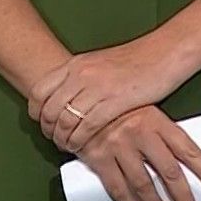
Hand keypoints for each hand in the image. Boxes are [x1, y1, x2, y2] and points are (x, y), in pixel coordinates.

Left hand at [28, 40, 186, 152]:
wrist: (164, 53)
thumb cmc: (136, 60)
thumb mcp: (100, 63)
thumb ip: (80, 77)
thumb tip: (65, 97)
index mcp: (76, 63)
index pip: (40, 89)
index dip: (35, 111)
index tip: (39, 122)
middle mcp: (82, 74)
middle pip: (49, 109)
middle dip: (48, 129)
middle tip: (53, 139)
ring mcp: (97, 87)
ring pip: (65, 120)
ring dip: (62, 138)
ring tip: (67, 146)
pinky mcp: (114, 101)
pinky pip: (87, 127)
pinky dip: (80, 141)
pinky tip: (82, 147)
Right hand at [73, 106, 200, 200]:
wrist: (78, 100)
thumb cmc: (115, 106)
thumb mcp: (144, 108)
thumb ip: (162, 131)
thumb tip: (185, 157)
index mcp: (156, 119)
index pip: (188, 150)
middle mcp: (140, 133)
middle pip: (169, 172)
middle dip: (183, 197)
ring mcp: (119, 146)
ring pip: (144, 184)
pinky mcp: (100, 157)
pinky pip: (118, 188)